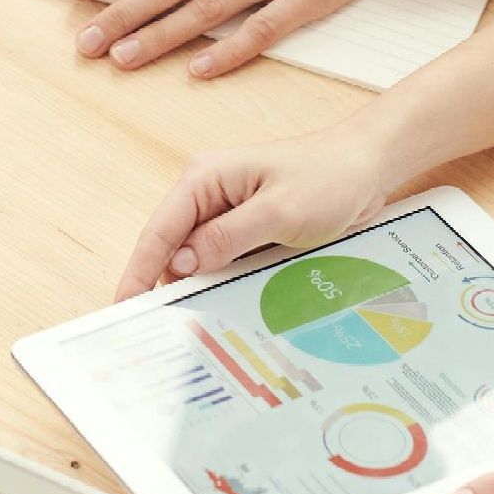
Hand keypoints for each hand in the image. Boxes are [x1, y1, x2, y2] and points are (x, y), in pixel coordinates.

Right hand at [117, 121, 400, 298]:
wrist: (368, 167)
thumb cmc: (329, 176)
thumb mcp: (279, 212)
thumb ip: (227, 238)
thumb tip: (182, 264)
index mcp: (205, 178)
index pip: (160, 229)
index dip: (139, 269)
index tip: (125, 303)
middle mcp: (208, 193)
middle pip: (171, 247)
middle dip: (162, 283)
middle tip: (154, 326)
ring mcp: (226, 212)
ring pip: (196, 258)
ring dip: (193, 286)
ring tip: (185, 323)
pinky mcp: (245, 228)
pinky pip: (221, 260)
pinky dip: (218, 281)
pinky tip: (218, 306)